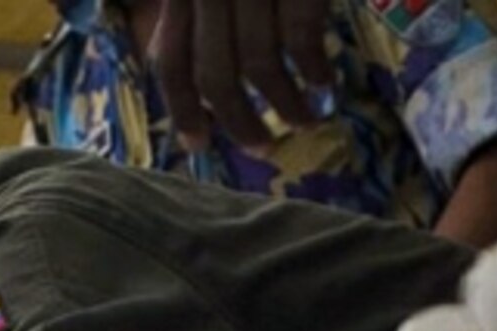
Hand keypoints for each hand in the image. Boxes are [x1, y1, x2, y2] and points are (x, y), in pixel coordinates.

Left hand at [152, 0, 332, 152]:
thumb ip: (206, 13)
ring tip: (305, 123)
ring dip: (285, 105)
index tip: (197, 144)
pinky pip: (301, 39)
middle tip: (262, 149)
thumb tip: (210, 74)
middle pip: (214, 75)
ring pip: (258, 64)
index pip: (171, 61)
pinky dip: (313, 70)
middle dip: (238, 122)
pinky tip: (325, 84)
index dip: (182, 110)